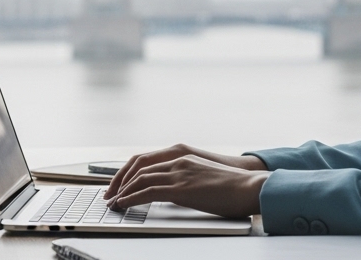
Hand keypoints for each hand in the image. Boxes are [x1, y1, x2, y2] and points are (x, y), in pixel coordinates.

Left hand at [105, 148, 266, 218]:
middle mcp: (177, 160)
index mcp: (182, 156)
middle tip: (109, 194)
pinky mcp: (182, 188)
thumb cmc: (233, 187)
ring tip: (113, 202)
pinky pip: (148, 191)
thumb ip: (187, 180)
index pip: (145, 160)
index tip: (119, 184)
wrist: (251, 187)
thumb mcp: (204, 178)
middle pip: (138, 167)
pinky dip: (132, 198)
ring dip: (123, 191)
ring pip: (140, 179)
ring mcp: (179, 173)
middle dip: (120, 181)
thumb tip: (174, 193)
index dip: (128, 172)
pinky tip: (124, 204)